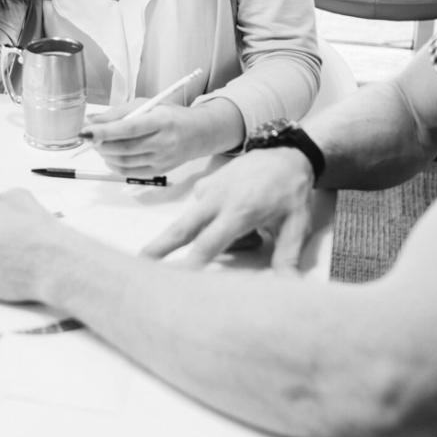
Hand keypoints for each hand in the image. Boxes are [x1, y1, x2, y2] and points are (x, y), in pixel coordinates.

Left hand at [82, 103, 210, 175]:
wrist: (199, 133)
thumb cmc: (170, 114)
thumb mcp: (148, 104)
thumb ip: (119, 112)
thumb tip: (92, 120)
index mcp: (162, 121)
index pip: (129, 128)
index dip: (106, 131)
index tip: (86, 130)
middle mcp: (164, 142)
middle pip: (125, 148)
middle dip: (101, 144)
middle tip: (88, 137)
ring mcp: (162, 159)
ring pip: (125, 162)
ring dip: (105, 155)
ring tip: (98, 145)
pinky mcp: (160, 171)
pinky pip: (131, 173)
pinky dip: (115, 166)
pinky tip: (109, 157)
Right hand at [140, 147, 316, 269]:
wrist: (285, 152)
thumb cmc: (291, 190)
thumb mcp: (296, 224)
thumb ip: (288, 256)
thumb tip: (289, 284)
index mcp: (240, 210)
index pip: (210, 243)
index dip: (192, 262)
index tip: (177, 278)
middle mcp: (217, 200)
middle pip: (182, 228)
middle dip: (160, 247)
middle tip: (140, 264)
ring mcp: (207, 190)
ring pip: (192, 222)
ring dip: (199, 238)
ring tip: (244, 235)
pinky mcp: (203, 185)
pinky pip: (199, 211)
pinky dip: (208, 222)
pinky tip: (236, 220)